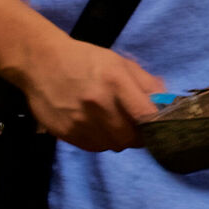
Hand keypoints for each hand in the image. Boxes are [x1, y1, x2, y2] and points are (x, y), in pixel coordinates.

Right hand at [17, 32, 167, 150]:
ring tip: (114, 124)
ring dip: (119, 139)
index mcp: (116, 82)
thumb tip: (167, 103)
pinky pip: (93, 147)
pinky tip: (97, 126)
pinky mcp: (65, 132)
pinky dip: (101, 141)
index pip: (146, 116)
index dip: (156, 125)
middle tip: (136, 127)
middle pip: (130, 138)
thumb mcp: (120, 63)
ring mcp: (79, 121)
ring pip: (112, 146)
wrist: (41, 62)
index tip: (157, 124)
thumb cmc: (86, 60)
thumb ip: (146, 83)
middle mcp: (98, 104)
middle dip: (138, 136)